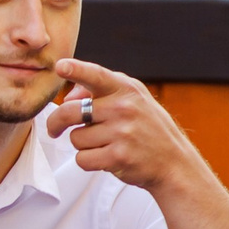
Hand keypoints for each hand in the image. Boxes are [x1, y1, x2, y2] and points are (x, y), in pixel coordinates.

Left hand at [43, 58, 210, 195]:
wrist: (174, 162)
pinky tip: (106, 158)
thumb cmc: (148, 128)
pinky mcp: (118, 157)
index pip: (96, 75)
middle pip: (69, 112)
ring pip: (75, 138)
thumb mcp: (134, 100)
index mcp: (126, 89)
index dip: (76, 69)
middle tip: (54, 129)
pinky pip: (82, 159)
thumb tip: (68, 96)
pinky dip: (88, 161)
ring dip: (83, 144)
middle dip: (56, 122)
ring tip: (105, 144)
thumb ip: (102, 92)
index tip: (60, 66)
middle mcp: (123, 108)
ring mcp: (121, 133)